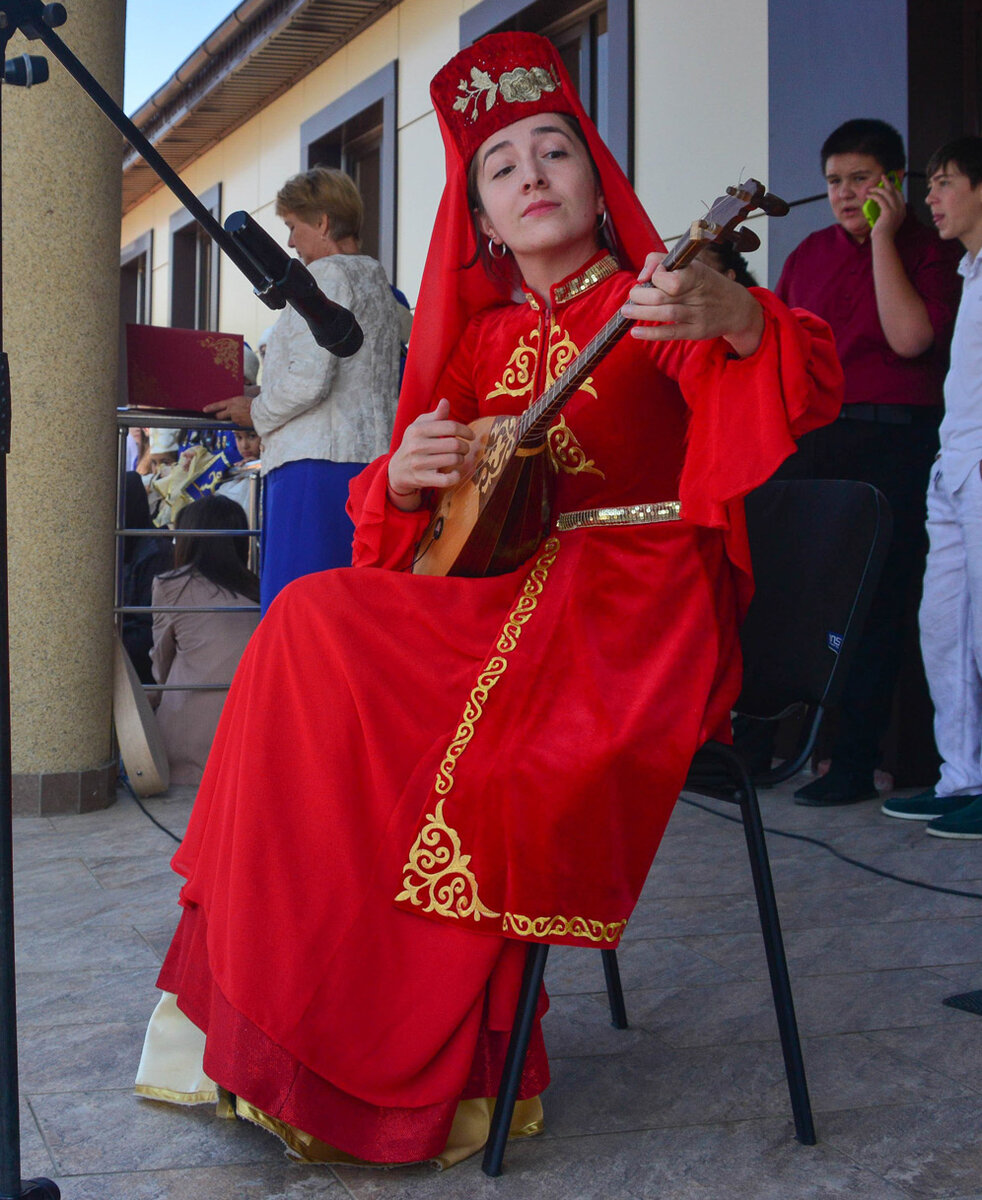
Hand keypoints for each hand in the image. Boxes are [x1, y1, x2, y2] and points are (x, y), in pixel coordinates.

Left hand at [203, 395, 253, 425]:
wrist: (262, 411)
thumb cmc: (254, 402)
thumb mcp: (242, 399)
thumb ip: (234, 402)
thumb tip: (229, 405)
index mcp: (231, 402)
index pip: (217, 405)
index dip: (210, 408)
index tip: (204, 410)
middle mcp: (231, 410)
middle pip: (219, 415)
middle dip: (218, 416)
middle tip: (220, 415)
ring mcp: (235, 418)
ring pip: (229, 419)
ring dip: (233, 418)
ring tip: (241, 414)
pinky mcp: (239, 424)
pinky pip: (237, 423)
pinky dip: (239, 421)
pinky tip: (246, 418)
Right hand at [386, 399, 475, 510]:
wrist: (397, 470)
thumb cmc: (413, 444)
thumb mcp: (420, 427)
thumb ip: (435, 416)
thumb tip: (445, 401)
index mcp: (417, 430)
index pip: (450, 426)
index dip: (465, 431)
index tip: (471, 435)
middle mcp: (416, 446)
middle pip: (454, 444)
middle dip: (465, 447)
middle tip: (464, 449)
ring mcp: (418, 464)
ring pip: (453, 460)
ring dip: (461, 459)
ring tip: (458, 458)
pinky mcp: (422, 479)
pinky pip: (447, 479)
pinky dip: (456, 476)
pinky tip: (455, 472)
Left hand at [622, 252, 763, 356]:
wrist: (737, 308)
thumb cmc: (707, 284)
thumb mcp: (692, 265)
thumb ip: (662, 261)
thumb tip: (641, 276)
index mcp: (696, 274)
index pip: (670, 276)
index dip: (656, 276)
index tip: (652, 277)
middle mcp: (697, 294)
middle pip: (662, 296)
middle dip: (641, 296)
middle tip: (632, 296)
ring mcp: (697, 314)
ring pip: (665, 314)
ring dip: (641, 313)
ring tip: (626, 311)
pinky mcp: (695, 331)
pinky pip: (671, 333)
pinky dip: (651, 333)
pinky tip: (636, 333)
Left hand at [867, 174, 904, 241]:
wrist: (883, 241)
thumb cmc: (883, 233)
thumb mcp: (888, 221)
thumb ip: (887, 212)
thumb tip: (881, 203)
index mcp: (902, 211)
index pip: (899, 195)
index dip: (893, 187)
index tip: (887, 183)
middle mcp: (901, 209)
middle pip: (895, 191)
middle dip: (888, 182)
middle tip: (882, 176)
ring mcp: (895, 210)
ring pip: (887, 193)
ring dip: (878, 189)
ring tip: (871, 189)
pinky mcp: (888, 212)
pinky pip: (880, 199)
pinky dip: (874, 195)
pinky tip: (869, 195)